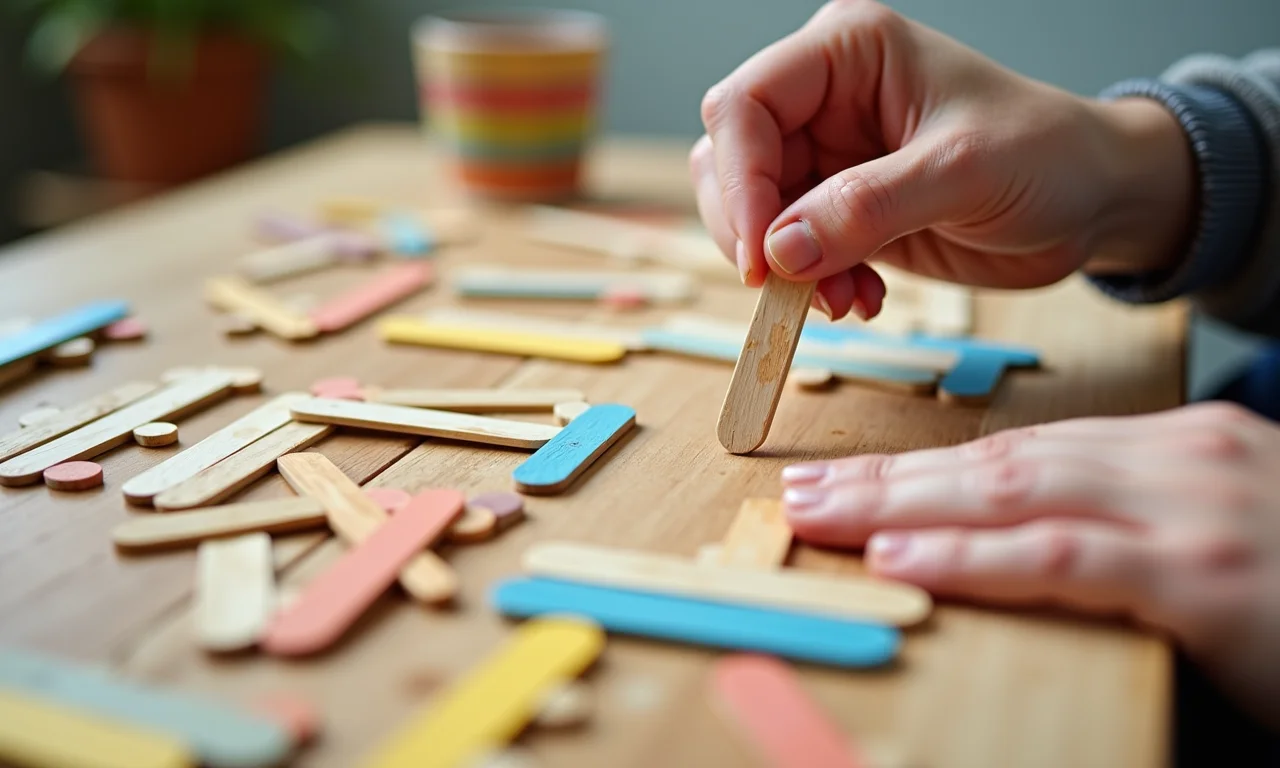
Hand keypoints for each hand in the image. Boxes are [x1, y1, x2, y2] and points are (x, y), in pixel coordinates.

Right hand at [691, 0, 1193, 319]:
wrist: (1093, 201)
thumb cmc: (1048, 156)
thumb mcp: (964, 172)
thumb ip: (868, 208)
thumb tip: (779, 251)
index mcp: (846, 52)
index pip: (745, 105)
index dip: (740, 180)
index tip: (761, 257)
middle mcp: (824, 98)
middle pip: (730, 161)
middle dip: (756, 232)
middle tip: (796, 288)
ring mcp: (827, 155)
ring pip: (752, 214)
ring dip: (785, 269)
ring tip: (844, 298)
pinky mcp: (837, 209)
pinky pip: (788, 252)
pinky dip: (812, 284)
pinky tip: (862, 297)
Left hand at [780, 402, 1279, 727]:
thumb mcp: (1222, 534)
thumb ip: (1135, 525)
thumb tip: (1028, 538)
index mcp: (1180, 447)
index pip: (1024, 451)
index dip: (928, 467)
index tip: (853, 477)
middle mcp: (1180, 460)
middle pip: (1000, 461)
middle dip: (891, 476)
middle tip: (804, 487)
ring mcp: (1192, 510)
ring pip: (1013, 493)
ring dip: (905, 505)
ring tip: (823, 514)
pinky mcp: (1205, 574)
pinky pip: (1063, 557)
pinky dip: (975, 556)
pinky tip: (907, 556)